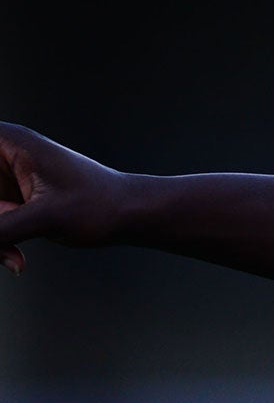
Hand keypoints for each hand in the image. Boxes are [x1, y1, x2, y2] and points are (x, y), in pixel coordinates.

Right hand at [0, 123, 130, 273]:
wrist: (132, 217)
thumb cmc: (99, 206)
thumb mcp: (44, 218)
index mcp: (6, 140)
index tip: (1, 211)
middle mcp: (0, 155)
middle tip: (5, 243)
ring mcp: (2, 179)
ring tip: (15, 259)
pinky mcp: (9, 201)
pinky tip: (17, 261)